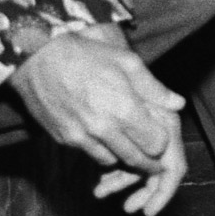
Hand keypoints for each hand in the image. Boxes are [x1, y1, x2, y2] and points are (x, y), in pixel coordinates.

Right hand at [8, 25, 186, 214]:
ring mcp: (81, 137)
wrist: (37, 58)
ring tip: (128, 141)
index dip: (161, 141)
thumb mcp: (127, 62)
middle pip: (136, 160)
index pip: (155, 144)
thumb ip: (154, 88)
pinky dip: (101, 151)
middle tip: (152, 154)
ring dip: (123, 156)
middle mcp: (103, 128)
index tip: (160, 135)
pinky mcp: (64, 139)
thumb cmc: (86, 54)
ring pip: (113, 161)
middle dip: (148, 159)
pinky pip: (90, 155)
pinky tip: (104, 136)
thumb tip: (177, 104)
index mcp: (124, 108)